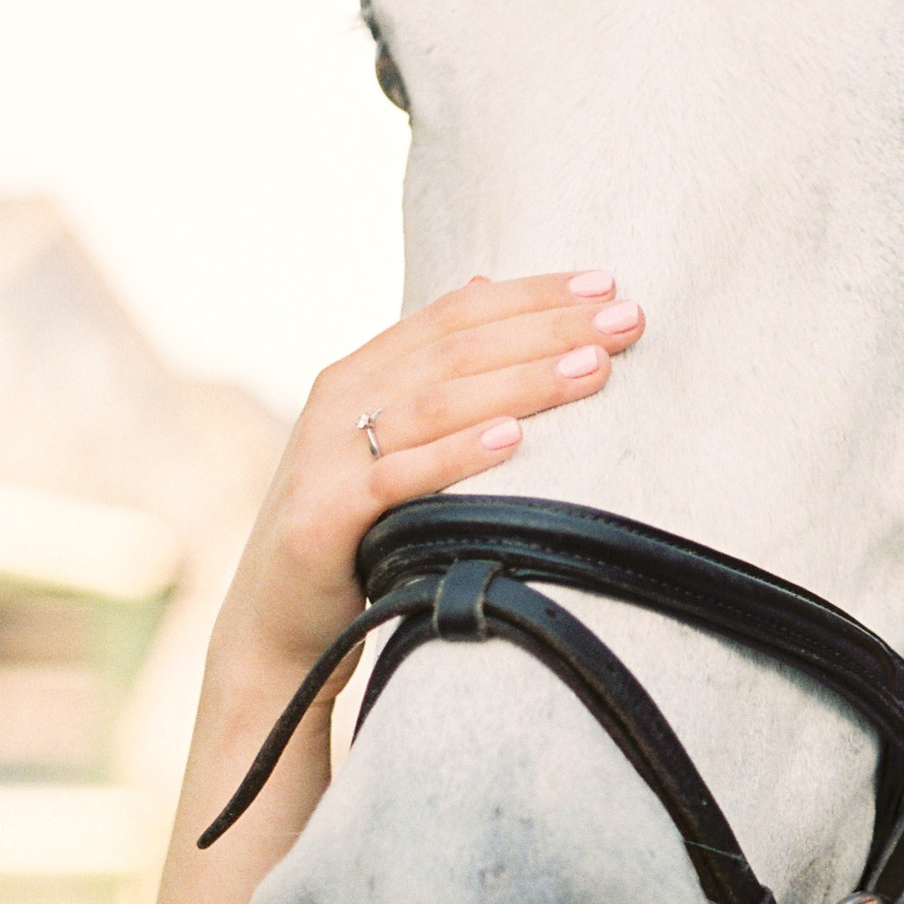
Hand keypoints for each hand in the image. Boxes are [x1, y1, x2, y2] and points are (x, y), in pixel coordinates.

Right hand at [215, 273, 645, 689]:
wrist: (277, 622)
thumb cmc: (353, 530)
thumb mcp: (388, 439)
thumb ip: (429, 370)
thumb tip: (483, 281)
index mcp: (360, 371)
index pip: (456, 313)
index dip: (532, 294)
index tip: (608, 285)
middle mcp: (339, 400)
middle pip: (456, 348)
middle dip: (547, 329)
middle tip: (626, 320)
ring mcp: (326, 455)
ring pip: (436, 402)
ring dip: (521, 381)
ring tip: (593, 370)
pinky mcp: (324, 513)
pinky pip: (398, 476)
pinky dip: (457, 453)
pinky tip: (514, 438)